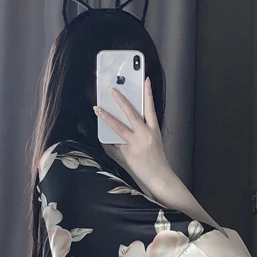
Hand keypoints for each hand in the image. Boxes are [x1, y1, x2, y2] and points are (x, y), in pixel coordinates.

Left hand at [93, 77, 174, 191]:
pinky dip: (108, 136)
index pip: (151, 108)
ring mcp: (135, 143)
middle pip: (132, 114)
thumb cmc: (156, 158)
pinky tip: (100, 131)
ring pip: (119, 127)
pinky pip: (116, 141)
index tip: (145, 80)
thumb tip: (126, 120)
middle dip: (122, 101)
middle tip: (113, 90)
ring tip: (97, 109)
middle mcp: (145, 134)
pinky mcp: (127, 152)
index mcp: (154, 130)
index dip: (148, 93)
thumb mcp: (154, 140)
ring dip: (107, 117)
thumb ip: (142, 130)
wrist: (158, 176)